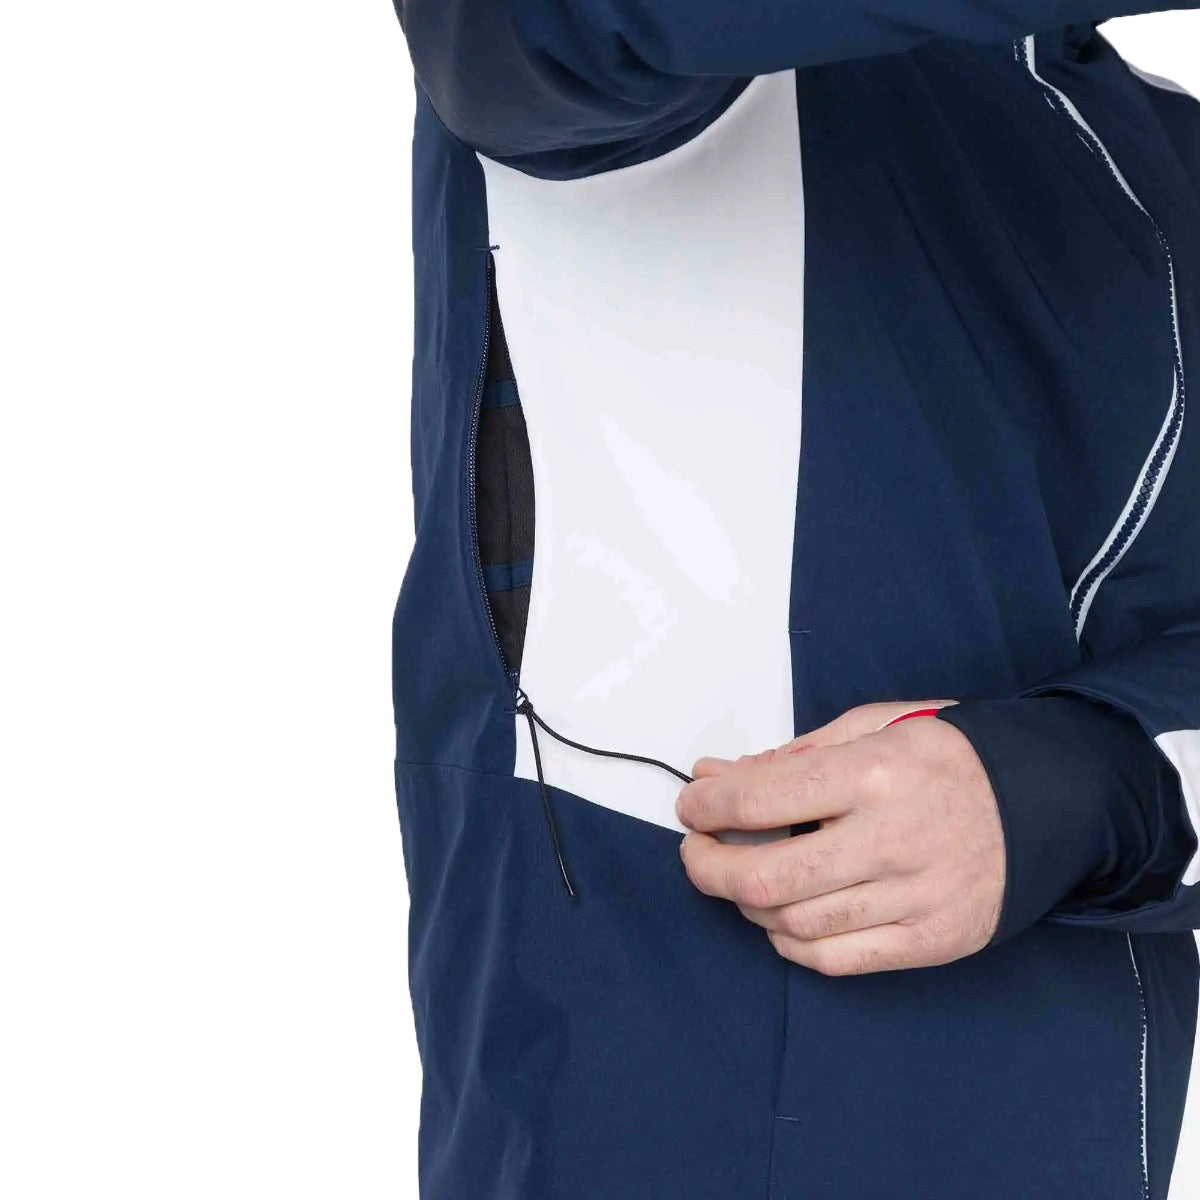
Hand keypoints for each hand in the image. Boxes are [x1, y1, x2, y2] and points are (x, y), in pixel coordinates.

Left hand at [675, 701, 1005, 975]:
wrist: (1052, 801)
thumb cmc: (954, 756)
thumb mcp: (875, 726)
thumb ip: (792, 755)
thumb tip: (716, 776)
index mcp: (875, 774)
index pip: (761, 799)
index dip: (708, 805)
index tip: (693, 804)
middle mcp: (892, 840)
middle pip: (766, 877)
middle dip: (708, 867)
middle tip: (696, 851)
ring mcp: (914, 898)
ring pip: (795, 924)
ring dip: (747, 905)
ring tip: (741, 877)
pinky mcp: (932, 941)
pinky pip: (838, 960)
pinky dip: (792, 944)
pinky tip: (780, 920)